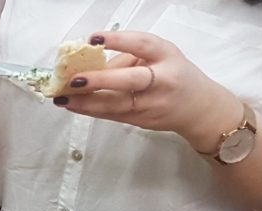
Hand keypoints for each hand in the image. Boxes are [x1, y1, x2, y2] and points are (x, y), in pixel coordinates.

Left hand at [55, 32, 242, 153]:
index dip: (119, 40)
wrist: (199, 109)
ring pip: (116, 104)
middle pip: (130, 81)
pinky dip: (90, 110)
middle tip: (75, 80)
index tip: (94, 39)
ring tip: (62, 96)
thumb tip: (90, 64)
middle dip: (100, 80)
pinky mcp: (141, 121)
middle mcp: (162, 81)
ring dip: (86, 102)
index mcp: (167, 56)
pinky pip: (112, 115)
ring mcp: (152, 105)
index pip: (143, 45)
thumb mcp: (160, 57)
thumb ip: (130, 58)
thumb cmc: (174, 76)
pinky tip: (72, 104)